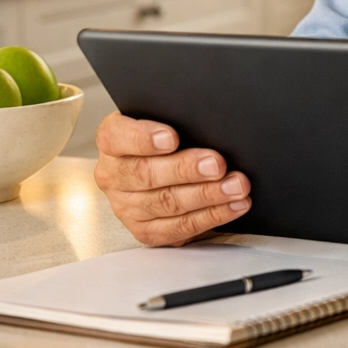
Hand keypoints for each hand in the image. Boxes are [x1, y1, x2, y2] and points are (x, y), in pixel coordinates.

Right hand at [94, 112, 250, 246]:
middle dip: (186, 169)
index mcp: (113, 142)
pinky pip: (178, 227)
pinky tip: (233, 205)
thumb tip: (209, 121)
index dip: (144, 138)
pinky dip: (211, 216)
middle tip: (217, 164)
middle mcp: (114, 175)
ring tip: (235, 186)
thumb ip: (178, 117)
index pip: (118, 137)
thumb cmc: (163, 134)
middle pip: (146, 174)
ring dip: (206, 195)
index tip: (171, 138)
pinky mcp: (146, 230)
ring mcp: (127, 206)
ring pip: (166, 203)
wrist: (154, 163)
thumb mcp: (164, 117)